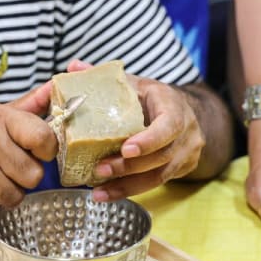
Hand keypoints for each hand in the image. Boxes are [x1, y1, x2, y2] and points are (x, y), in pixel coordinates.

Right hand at [0, 82, 56, 216]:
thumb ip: (28, 105)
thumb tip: (55, 86)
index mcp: (0, 116)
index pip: (45, 138)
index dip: (45, 153)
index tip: (33, 154)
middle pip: (33, 175)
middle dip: (21, 180)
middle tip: (3, 171)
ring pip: (14, 196)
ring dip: (3, 195)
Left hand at [64, 60, 203, 200]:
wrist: (183, 112)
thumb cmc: (151, 97)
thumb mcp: (133, 83)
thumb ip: (104, 76)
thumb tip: (73, 66)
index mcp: (173, 105)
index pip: (168, 125)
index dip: (149, 139)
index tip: (126, 149)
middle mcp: (186, 132)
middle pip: (161, 156)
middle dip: (129, 166)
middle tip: (100, 169)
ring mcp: (187, 153)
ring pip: (159, 176)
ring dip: (127, 185)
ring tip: (99, 191)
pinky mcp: (181, 170)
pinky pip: (156, 184)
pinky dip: (130, 190)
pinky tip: (107, 194)